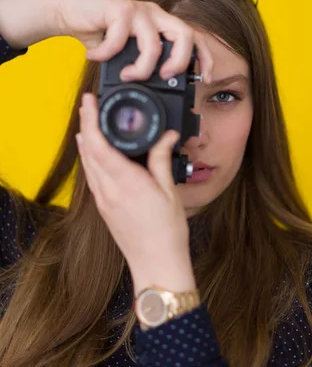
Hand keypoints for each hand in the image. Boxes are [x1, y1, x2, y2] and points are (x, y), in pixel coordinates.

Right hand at [54, 0, 212, 81]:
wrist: (70, 10)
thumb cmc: (101, 32)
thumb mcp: (126, 52)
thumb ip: (141, 63)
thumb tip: (154, 88)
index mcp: (162, 25)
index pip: (194, 39)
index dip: (205, 58)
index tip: (205, 79)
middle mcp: (156, 15)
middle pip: (185, 35)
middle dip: (180, 61)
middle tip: (164, 77)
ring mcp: (139, 11)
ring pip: (154, 43)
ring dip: (141, 67)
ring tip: (126, 75)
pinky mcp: (118, 9)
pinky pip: (119, 38)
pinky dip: (106, 54)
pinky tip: (95, 56)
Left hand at [76, 91, 193, 289]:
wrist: (156, 264)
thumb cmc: (167, 232)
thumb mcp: (170, 191)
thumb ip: (162, 160)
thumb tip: (167, 135)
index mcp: (126, 183)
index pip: (100, 145)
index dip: (91, 120)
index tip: (90, 102)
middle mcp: (109, 191)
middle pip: (88, 151)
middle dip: (86, 124)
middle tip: (88, 105)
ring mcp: (103, 200)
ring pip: (87, 164)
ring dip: (86, 140)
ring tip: (88, 122)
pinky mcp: (104, 208)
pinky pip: (91, 177)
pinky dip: (90, 158)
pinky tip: (94, 152)